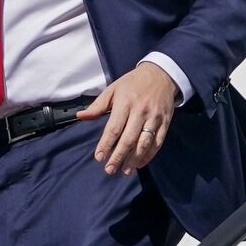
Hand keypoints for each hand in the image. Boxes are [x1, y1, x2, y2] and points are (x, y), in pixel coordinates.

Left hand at [77, 61, 177, 175]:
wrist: (161, 74)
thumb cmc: (132, 83)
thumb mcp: (113, 89)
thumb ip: (97, 105)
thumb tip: (80, 116)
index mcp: (125, 103)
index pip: (114, 128)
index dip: (106, 144)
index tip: (99, 157)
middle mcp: (140, 111)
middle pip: (128, 138)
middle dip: (118, 156)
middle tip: (109, 169)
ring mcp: (154, 118)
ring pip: (144, 143)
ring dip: (134, 159)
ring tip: (124, 171)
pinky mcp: (165, 122)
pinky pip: (158, 142)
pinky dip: (149, 155)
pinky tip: (140, 164)